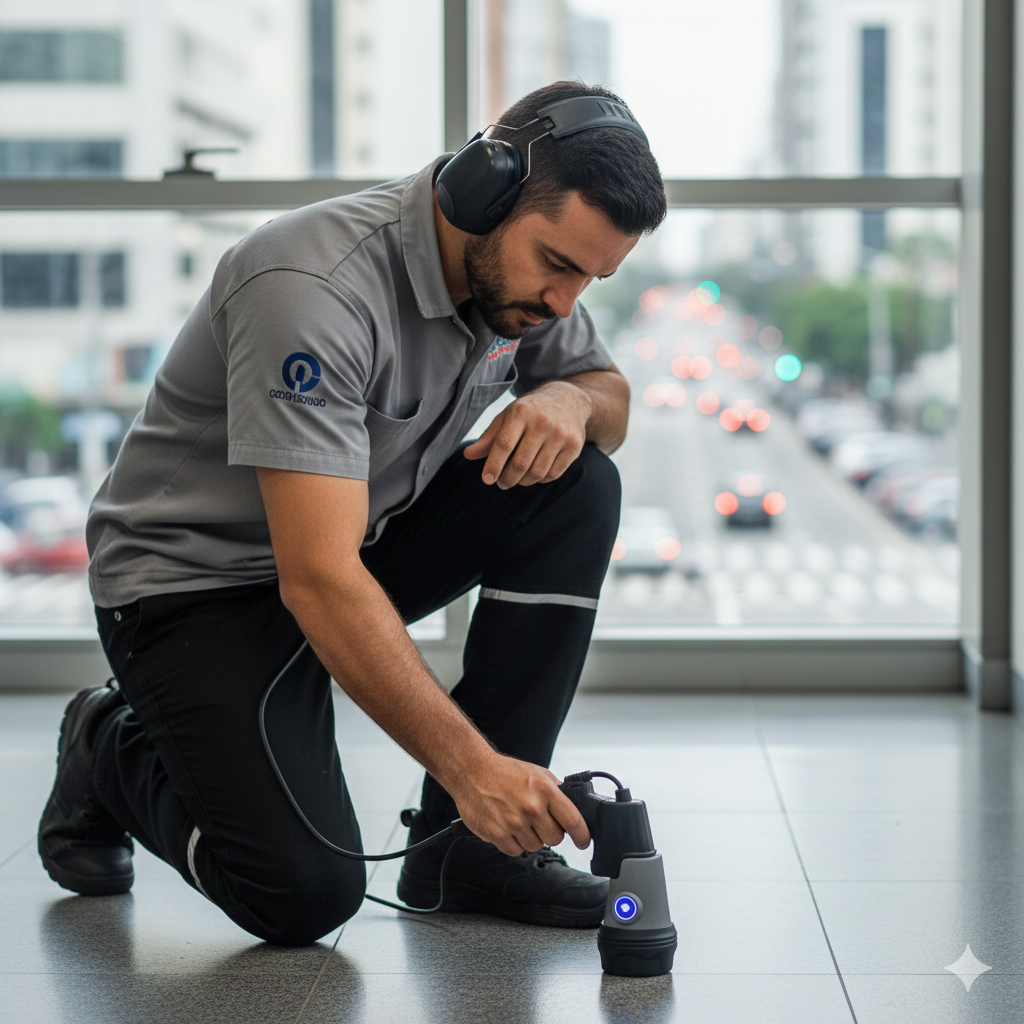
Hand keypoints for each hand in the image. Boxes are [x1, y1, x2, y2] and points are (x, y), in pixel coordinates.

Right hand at [447, 753, 590, 855]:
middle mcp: (531, 807)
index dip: (582, 835)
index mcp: (545, 790)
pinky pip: (516, 851)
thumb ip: (556, 791)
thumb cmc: (504, 772)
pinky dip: (514, 842)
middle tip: (540, 821)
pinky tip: (508, 826)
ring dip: (531, 837)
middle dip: (551, 832)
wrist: (472, 771)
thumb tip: (575, 807)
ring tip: (519, 819)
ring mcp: (514, 822)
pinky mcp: (497, 834)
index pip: (573, 820)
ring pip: (536, 846)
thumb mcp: (537, 773)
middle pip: (555, 838)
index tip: (584, 841)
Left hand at [463, 381, 590, 488]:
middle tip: (502, 483)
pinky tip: (534, 475)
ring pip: (537, 472)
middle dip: (507, 478)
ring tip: (517, 479)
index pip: (504, 444)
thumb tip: (468, 455)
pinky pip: (553, 473)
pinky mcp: (574, 445)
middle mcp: (543, 422)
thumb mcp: (508, 416)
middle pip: (520, 462)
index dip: (494, 465)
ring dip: (523, 481)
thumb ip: (489, 437)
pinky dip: (541, 479)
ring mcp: (561, 434)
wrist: (569, 400)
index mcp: (521, 412)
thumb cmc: (531, 411)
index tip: (487, 480)